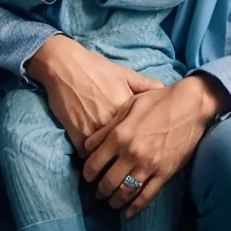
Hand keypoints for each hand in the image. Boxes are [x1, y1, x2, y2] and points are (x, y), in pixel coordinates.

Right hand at [26, 35, 162, 154]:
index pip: (141, 133)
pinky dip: (90, 157)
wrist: (64, 66)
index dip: (143, 142)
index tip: (144, 147)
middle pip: (124, 148)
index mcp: (128, 109)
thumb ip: (146, 85)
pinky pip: (86, 155)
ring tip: (111, 164)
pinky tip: (94, 156)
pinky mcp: (77, 134)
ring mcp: (94, 130)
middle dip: (127, 156)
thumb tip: (165, 90)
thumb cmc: (96, 68)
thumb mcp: (126, 73)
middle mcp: (112, 122)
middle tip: (129, 162)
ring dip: (108, 160)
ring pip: (106, 156)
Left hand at [83, 74, 225, 216]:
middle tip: (99, 193)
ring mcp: (149, 165)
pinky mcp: (165, 173)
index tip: (88, 177)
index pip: (94, 164)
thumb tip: (88, 145)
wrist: (191, 105)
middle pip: (107, 182)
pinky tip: (128, 212)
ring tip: (112, 202)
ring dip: (115, 200)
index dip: (88, 174)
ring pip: (124, 192)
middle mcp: (131, 153)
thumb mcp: (128, 106)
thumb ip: (107, 128)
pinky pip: (147, 196)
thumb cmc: (159, 101)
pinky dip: (135, 207)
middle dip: (100, 191)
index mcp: (119, 135)